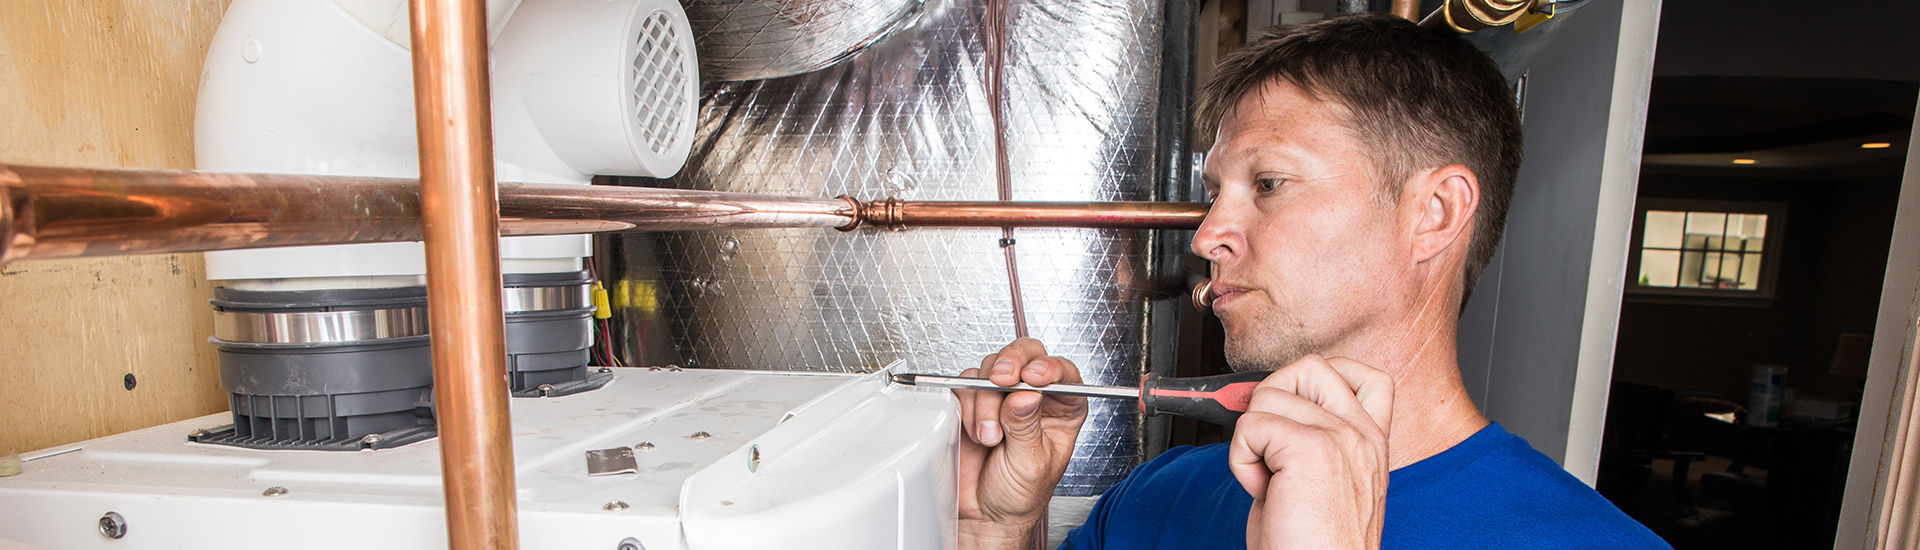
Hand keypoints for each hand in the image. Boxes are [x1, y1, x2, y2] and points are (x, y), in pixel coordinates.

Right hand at [955, 338, 1088, 549]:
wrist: (985, 514)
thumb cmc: (1019, 495)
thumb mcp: (1032, 463)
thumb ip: (1027, 427)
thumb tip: (1026, 395)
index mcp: (1062, 409)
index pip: (1062, 372)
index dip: (1049, 367)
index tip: (1034, 377)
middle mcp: (1033, 397)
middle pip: (1026, 355)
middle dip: (1011, 363)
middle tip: (1002, 379)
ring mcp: (1001, 397)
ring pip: (991, 369)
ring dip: (986, 402)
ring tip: (990, 436)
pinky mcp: (972, 402)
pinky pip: (965, 384)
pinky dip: (967, 406)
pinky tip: (976, 432)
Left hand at [1230, 355, 1393, 549]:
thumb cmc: (1310, 547)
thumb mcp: (1320, 483)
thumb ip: (1309, 440)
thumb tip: (1269, 406)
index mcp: (1370, 443)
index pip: (1362, 375)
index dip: (1315, 381)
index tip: (1291, 416)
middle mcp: (1362, 435)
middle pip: (1309, 367)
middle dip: (1272, 400)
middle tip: (1271, 451)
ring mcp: (1341, 438)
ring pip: (1268, 396)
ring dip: (1252, 440)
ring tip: (1271, 483)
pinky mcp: (1310, 449)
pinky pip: (1251, 426)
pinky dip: (1241, 459)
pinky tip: (1263, 491)